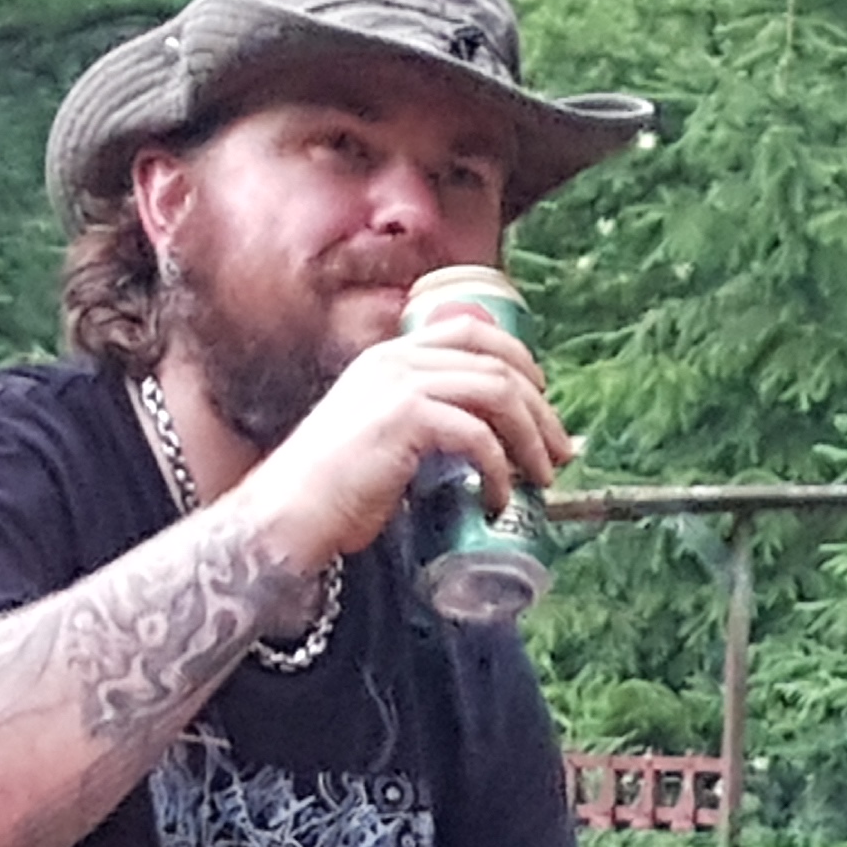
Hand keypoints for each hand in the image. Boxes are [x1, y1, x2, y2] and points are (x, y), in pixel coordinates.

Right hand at [224, 310, 570, 566]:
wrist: (287, 515)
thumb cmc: (332, 490)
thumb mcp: (382, 438)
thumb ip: (424, 425)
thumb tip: (482, 444)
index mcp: (390, 355)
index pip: (472, 331)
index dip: (519, 360)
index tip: (542, 399)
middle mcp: (396, 359)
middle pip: (496, 363)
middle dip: (540, 409)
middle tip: (560, 451)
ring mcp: (399, 384)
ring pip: (497, 392)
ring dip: (531, 438)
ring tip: (543, 477)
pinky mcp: (405, 419)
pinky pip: (477, 436)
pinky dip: (500, 470)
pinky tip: (499, 498)